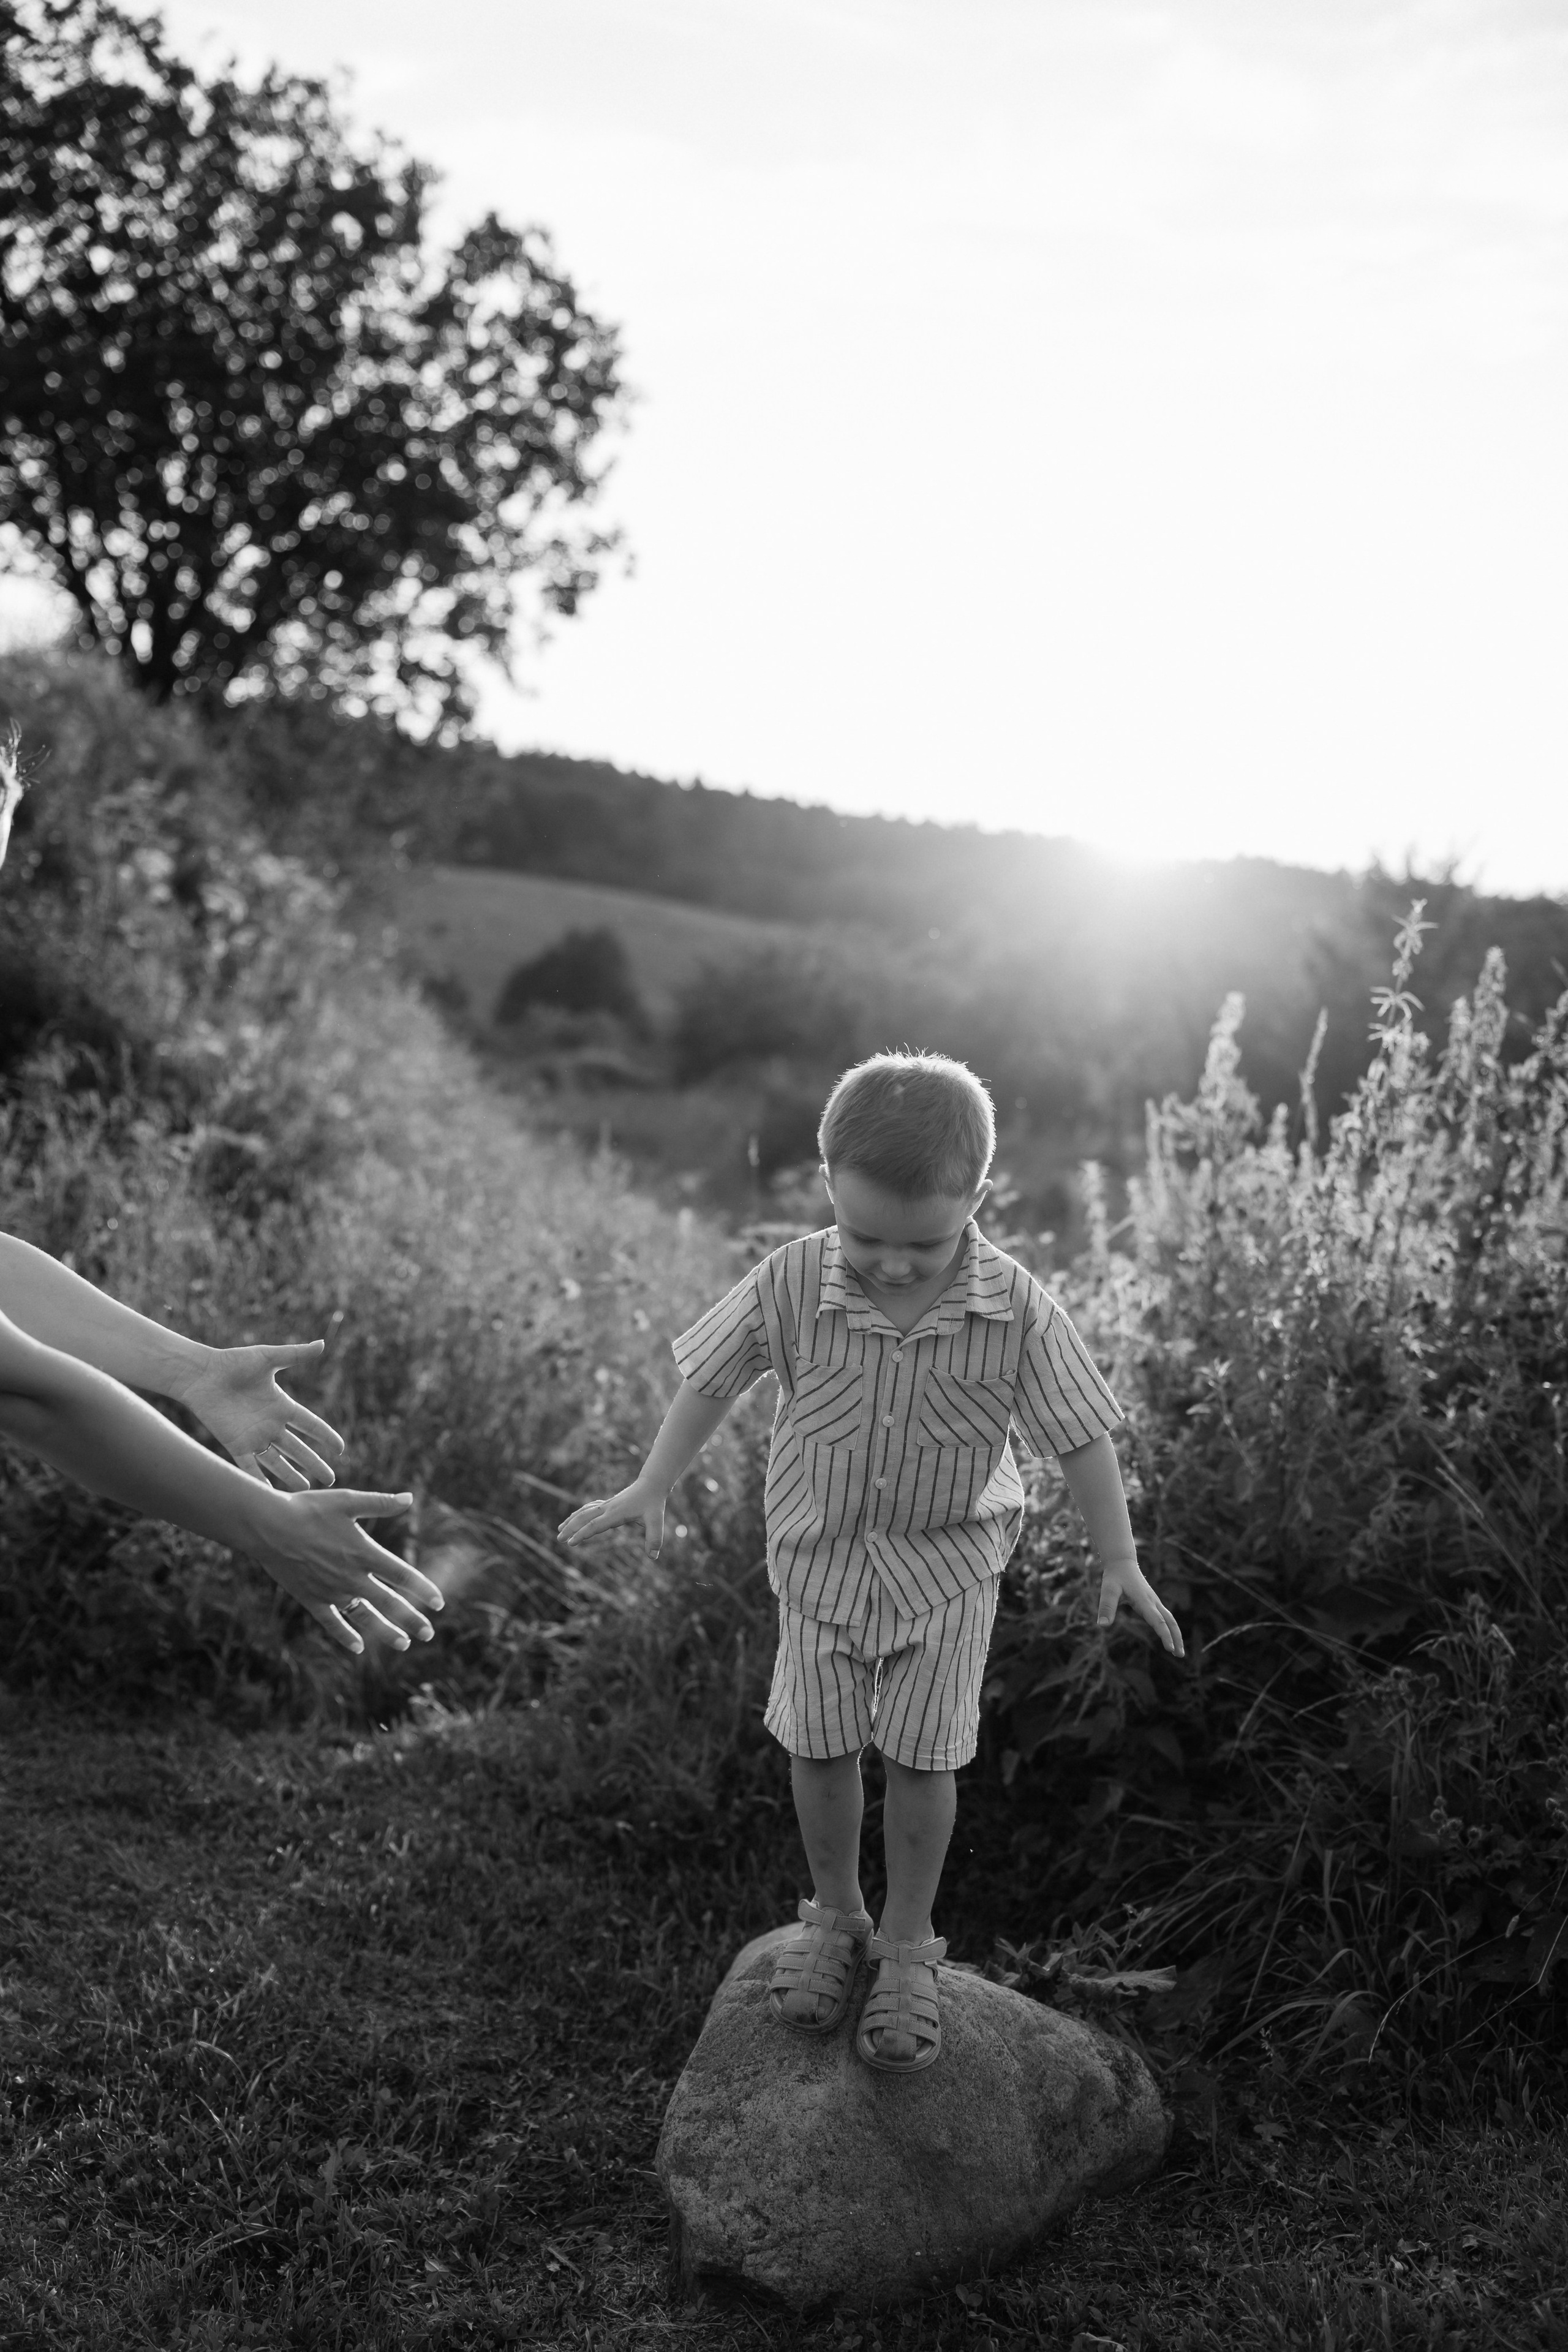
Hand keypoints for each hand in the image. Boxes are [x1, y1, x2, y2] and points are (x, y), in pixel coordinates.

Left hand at [174, 1338, 344, 1489]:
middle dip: (314, 1463)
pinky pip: (250, 1467)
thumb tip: (322, 1343)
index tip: (340, 1449)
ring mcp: (253, 1436)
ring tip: (305, 1488)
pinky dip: (259, 1481)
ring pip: (277, 1461)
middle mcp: (270, 1424)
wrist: (201, 1375)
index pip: (310, 1424)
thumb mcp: (268, 1358)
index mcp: (281, 1405)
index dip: (326, 1436)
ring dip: (291, 1475)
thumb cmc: (233, 1363)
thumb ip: (295, 1354)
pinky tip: (269, 1495)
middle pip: (298, 1449)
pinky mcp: (235, 1444)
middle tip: (330, 1480)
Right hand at [248, 1487, 444, 1654]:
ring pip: (364, 1617)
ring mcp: (331, 1591)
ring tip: (403, 1644)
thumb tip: (410, 1498)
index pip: (402, 1575)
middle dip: (411, 1619)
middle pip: (388, 1603)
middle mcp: (351, 1577)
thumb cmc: (308, 1508)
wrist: (267, 1526)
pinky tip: (358, 1648)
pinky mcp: (311, 1599)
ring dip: (385, 1632)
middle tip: (429, 1634)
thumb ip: (380, 1503)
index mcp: (364, 1553)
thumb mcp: (347, 1501)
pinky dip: (345, 1636)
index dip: (423, 1590)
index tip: (440, 1604)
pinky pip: (332, 1623)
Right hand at [557, 1481, 665, 1559]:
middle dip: (570, 1528)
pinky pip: (589, 1508)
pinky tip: (573, 1519)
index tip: (571, 1543)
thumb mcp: (657, 1520)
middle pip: (584, 1517)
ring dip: (571, 1520)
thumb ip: (655, 1538)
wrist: (652, 1484)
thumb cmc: (654, 1502)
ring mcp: (607, 1504)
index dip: (582, 1534)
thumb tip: (653, 1557)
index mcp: (617, 1513)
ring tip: (559, 1530)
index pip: (595, 1525)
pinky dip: (578, 1514)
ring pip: (584, 1511)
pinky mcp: (608, 1503)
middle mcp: (608, 1508)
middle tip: (559, 1539)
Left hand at [1096, 1557, 1184, 1657]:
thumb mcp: (1108, 1590)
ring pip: (1170, 1619)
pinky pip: (1165, 1617)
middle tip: (1180, 1656)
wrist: (1122, 1562)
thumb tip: (1102, 1625)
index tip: (1170, 1649)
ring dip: (1175, 1634)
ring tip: (1177, 1652)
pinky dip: (1170, 1628)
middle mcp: (1153, 1601)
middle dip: (1176, 1638)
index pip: (1157, 1621)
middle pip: (1170, 1621)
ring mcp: (1154, 1601)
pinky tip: (1169, 1636)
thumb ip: (1106, 1607)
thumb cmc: (1114, 1576)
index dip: (1164, 1635)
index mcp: (1144, 1600)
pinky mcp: (1153, 1602)